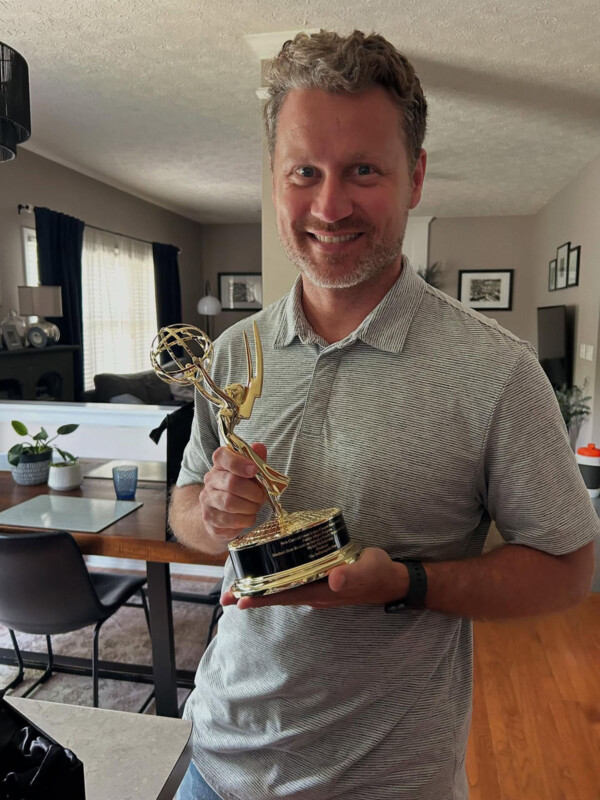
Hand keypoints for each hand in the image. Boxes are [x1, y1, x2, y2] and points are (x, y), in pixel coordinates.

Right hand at [200, 442, 266, 544]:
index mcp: (220, 465)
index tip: (254, 470)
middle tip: (261, 496)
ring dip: (250, 507)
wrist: (223, 514)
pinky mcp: (209, 519)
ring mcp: (207, 500)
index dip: (238, 462)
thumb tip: (259, 447)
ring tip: (255, 507)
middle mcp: (210, 480)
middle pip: (231, 482)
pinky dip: (245, 520)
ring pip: (230, 503)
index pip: (222, 456)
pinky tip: (248, 517)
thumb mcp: (252, 474)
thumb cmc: (242, 491)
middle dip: (253, 491)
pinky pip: (229, 520)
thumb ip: (256, 460)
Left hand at [221, 547, 408, 609]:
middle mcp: (313, 594)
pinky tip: (266, 576)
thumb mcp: (368, 570)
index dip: (261, 598)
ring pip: (281, 592)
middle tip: (225, 597)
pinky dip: (274, 583)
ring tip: (238, 588)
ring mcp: (315, 590)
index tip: (238, 600)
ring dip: (260, 591)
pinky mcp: (318, 583)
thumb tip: (334, 578)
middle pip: (276, 597)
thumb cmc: (378, 573)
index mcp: (320, 591)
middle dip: (252, 596)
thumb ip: (353, 574)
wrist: (391, 581)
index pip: (284, 596)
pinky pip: (290, 585)